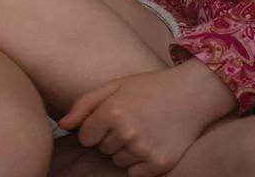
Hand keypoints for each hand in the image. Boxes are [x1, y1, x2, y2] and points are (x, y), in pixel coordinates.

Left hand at [58, 61, 233, 175]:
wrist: (192, 94)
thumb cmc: (151, 87)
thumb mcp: (115, 86)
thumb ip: (85, 104)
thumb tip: (62, 125)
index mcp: (112, 112)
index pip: (85, 137)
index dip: (95, 128)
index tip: (111, 118)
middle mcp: (126, 132)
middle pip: (102, 149)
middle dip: (111, 138)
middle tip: (133, 120)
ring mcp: (144, 150)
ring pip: (117, 162)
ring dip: (126, 151)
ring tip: (143, 130)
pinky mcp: (160, 164)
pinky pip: (135, 174)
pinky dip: (140, 164)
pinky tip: (152, 143)